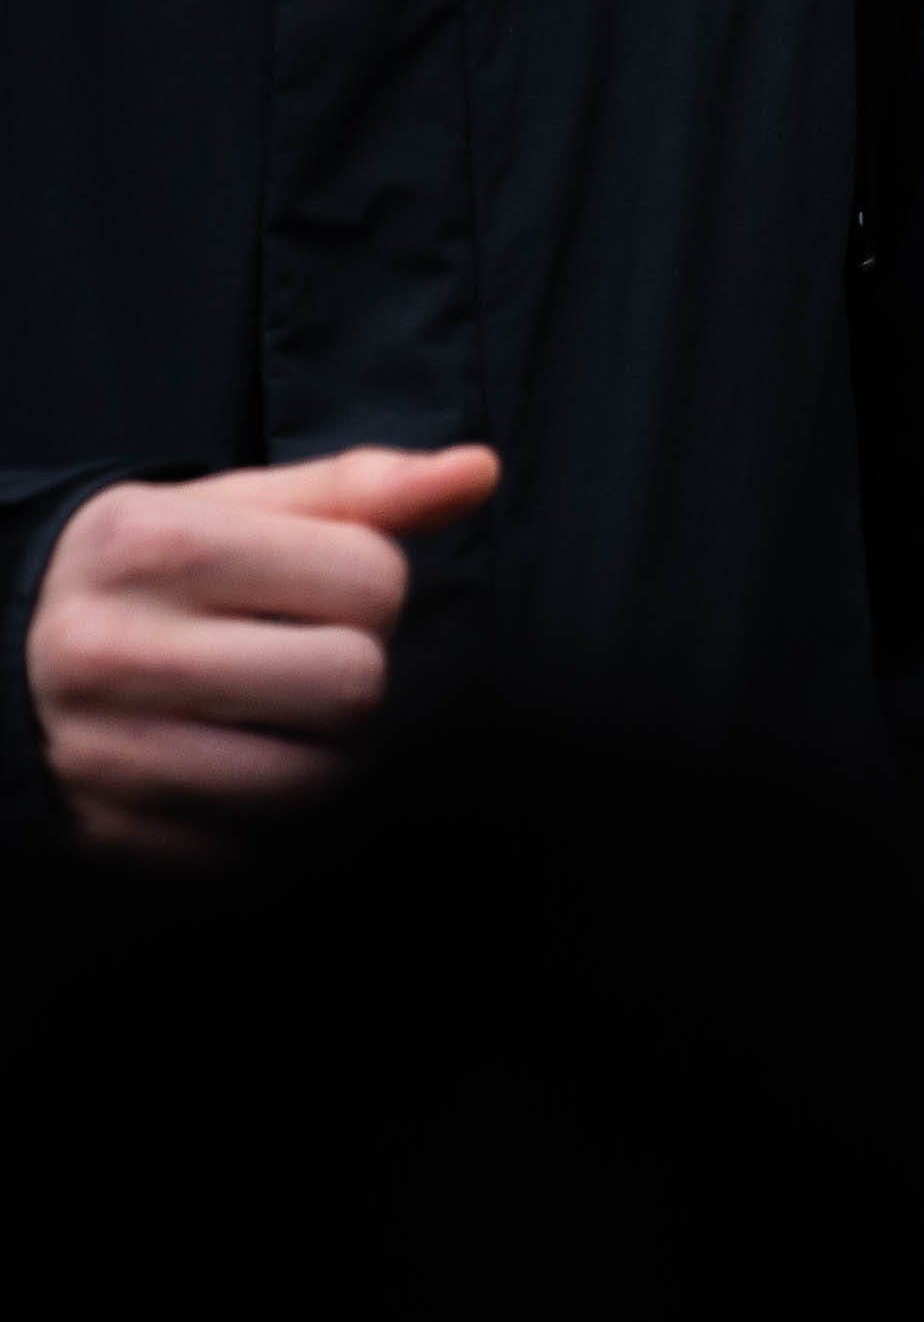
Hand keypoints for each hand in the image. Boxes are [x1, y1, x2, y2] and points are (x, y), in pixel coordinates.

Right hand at [26, 447, 499, 863]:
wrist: (9, 660)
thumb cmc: (154, 575)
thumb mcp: (235, 509)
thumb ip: (360, 490)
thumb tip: (479, 470)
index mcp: (152, 544)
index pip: (371, 579)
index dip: (371, 586)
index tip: (318, 590)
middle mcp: (113, 648)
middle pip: (354, 684)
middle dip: (356, 671)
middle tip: (305, 658)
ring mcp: (105, 751)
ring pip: (317, 780)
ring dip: (328, 753)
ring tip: (281, 717)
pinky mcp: (113, 834)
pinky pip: (261, 851)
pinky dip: (276, 821)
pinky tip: (240, 770)